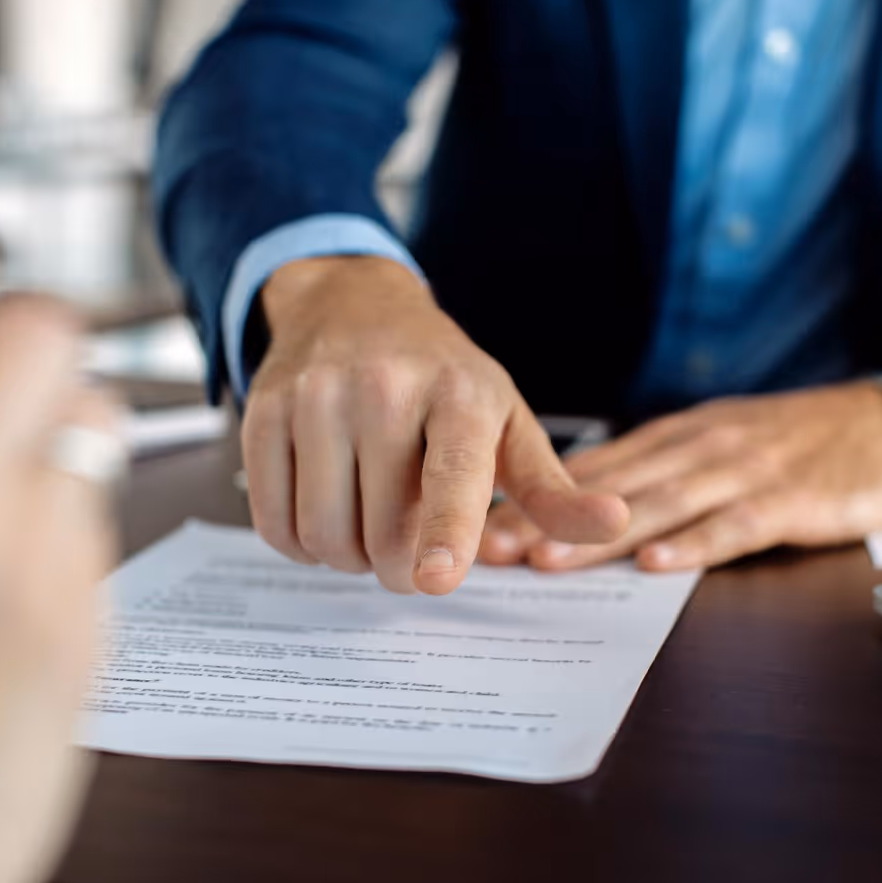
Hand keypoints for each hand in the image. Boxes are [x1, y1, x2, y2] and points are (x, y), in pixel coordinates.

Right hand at [244, 256, 628, 595]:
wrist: (352, 304)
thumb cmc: (441, 378)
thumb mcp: (506, 422)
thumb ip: (552, 489)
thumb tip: (617, 524)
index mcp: (458, 395)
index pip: (450, 476)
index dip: (444, 532)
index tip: (434, 577)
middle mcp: (383, 389)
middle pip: (382, 533)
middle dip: (396, 566)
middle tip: (408, 542)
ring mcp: (316, 397)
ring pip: (324, 535)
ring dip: (347, 559)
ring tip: (366, 523)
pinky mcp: (264, 413)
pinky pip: (273, 523)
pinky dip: (300, 544)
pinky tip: (323, 512)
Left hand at [480, 382, 881, 572]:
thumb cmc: (789, 441)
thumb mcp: (713, 442)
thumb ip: (650, 469)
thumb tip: (573, 500)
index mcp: (676, 436)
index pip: (594, 468)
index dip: (534, 494)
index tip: (478, 518)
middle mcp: (699, 448)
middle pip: (612, 487)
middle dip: (544, 517)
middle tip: (488, 545)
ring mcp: (743, 472)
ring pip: (660, 504)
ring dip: (600, 534)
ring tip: (548, 558)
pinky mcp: (789, 501)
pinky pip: (735, 526)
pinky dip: (695, 544)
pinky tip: (656, 564)